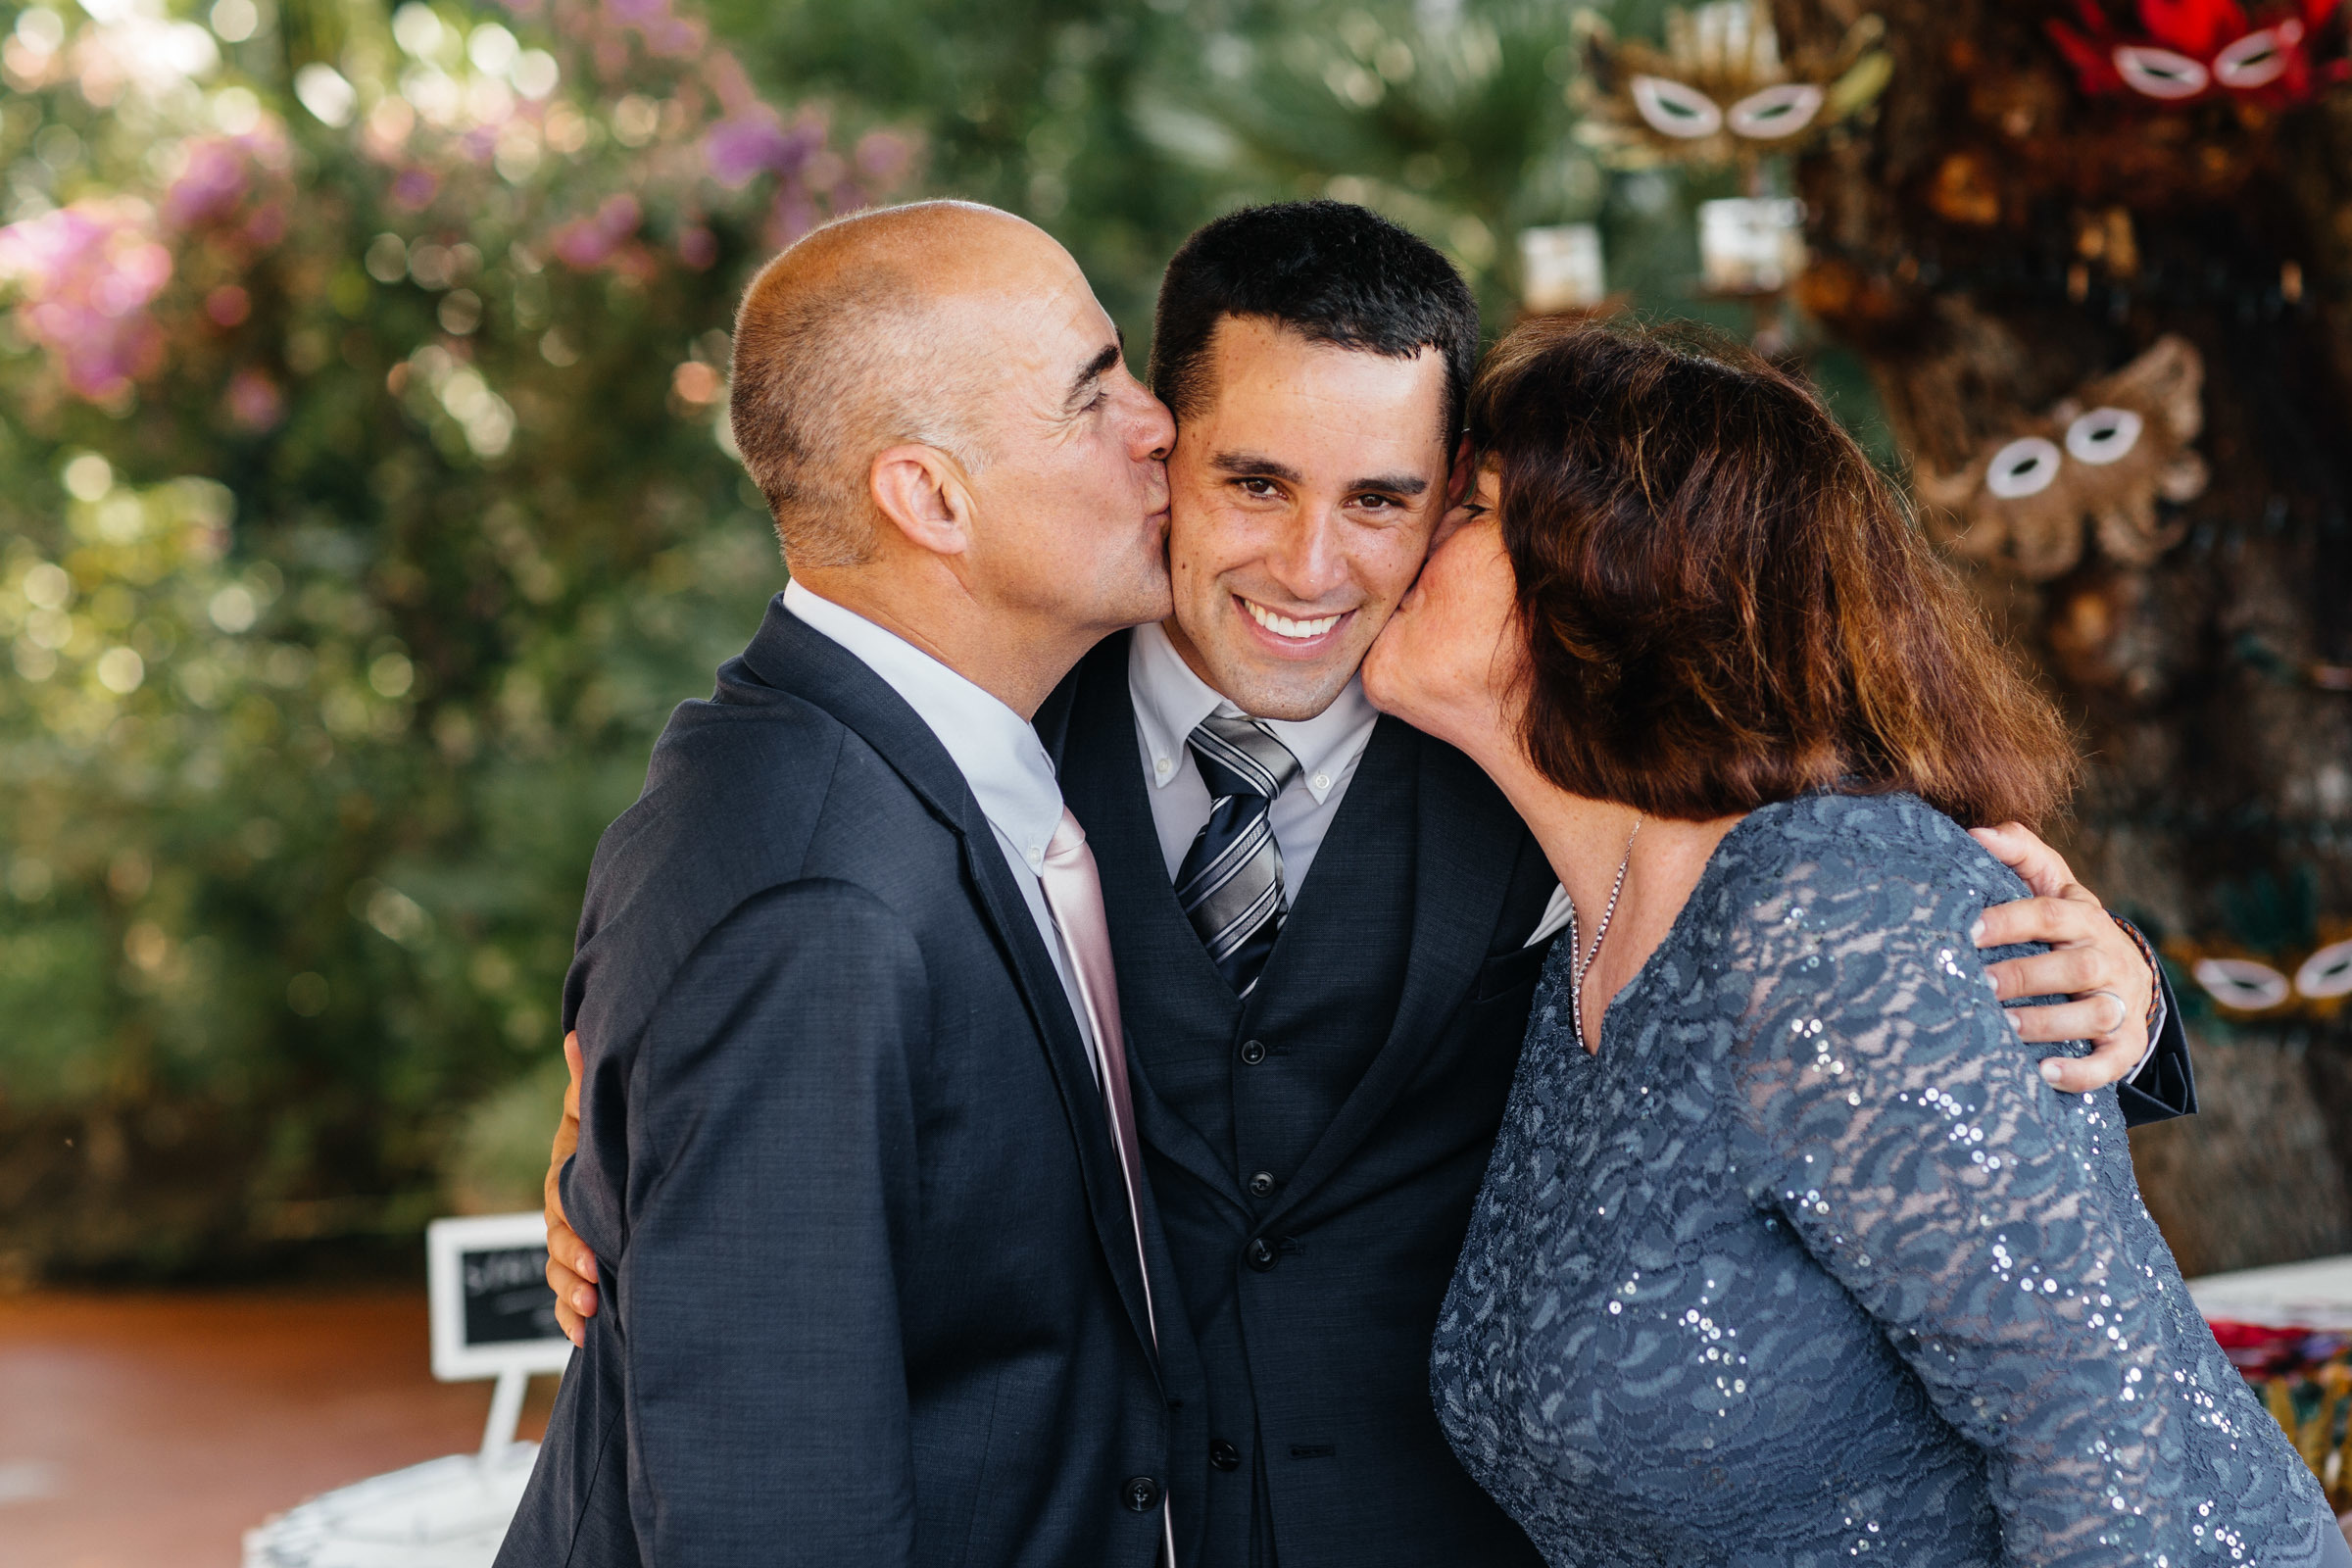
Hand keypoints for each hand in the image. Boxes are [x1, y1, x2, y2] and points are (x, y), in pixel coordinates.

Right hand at [544, 1030, 599, 1346]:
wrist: (649, 1149)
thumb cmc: (623, 1126)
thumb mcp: (603, 1107)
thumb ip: (588, 1081)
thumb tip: (575, 1035)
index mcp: (569, 1170)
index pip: (557, 1204)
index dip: (569, 1231)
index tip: (589, 1255)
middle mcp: (567, 1207)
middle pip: (555, 1243)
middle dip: (570, 1269)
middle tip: (593, 1287)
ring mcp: (575, 1238)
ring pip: (557, 1272)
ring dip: (569, 1297)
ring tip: (590, 1313)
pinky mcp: (589, 1265)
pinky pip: (569, 1297)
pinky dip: (570, 1317)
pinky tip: (583, 1336)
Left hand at [1969, 823, 2155, 1094]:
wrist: (2125, 972)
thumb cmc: (2067, 925)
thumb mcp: (2051, 883)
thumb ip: (2018, 851)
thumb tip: (1974, 833)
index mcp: (2084, 917)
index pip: (2050, 913)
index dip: (2011, 920)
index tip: (1968, 930)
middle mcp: (2107, 958)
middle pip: (2075, 967)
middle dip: (2025, 977)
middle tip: (1978, 985)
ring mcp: (2121, 1002)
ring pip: (2095, 1013)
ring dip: (2049, 1023)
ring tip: (2005, 1029)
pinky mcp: (2126, 1044)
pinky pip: (2112, 1061)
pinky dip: (2082, 1071)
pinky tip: (2043, 1073)